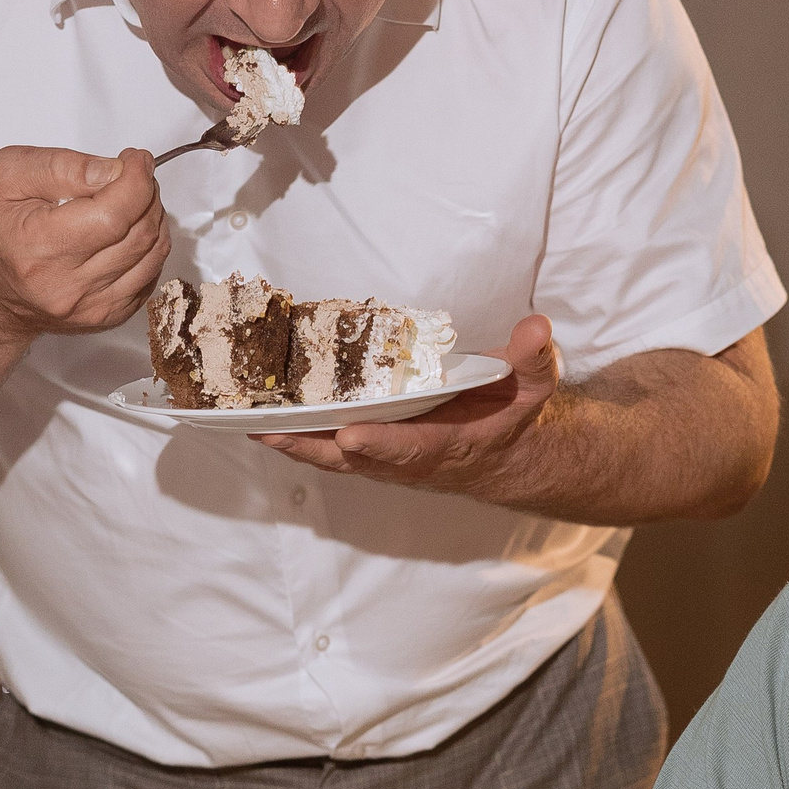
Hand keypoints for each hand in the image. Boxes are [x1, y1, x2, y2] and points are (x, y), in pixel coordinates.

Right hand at [0, 145, 170, 338]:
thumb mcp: (10, 175)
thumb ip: (62, 166)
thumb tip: (113, 171)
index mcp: (39, 247)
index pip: (112, 215)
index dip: (136, 182)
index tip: (136, 159)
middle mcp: (67, 286)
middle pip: (139, 234)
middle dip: (147, 194)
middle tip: (134, 175)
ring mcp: (91, 307)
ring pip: (153, 255)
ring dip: (154, 218)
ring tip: (133, 199)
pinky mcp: (108, 317)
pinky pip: (151, 276)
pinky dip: (151, 247)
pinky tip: (130, 230)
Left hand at [253, 313, 560, 488]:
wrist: (507, 453)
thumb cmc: (512, 414)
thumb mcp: (533, 385)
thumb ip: (534, 358)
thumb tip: (536, 328)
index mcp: (449, 444)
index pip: (413, 448)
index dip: (383, 445)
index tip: (354, 436)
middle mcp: (411, 458)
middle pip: (355, 459)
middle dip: (314, 447)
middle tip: (272, 431)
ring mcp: (387, 457)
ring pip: (334, 455)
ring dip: (295, 443)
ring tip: (252, 423)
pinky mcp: (372, 449)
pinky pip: (329, 446)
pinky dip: (298, 436)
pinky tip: (264, 419)